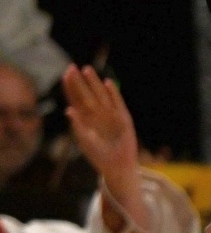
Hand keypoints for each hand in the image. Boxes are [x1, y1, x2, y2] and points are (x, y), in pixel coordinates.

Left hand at [64, 65, 137, 186]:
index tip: (65, 75)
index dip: (70, 87)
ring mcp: (110, 115)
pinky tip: (108, 83)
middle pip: (86, 94)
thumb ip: (77, 126)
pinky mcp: (123, 119)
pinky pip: (117, 103)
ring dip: (94, 83)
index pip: (76, 99)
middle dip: (80, 81)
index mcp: (85, 119)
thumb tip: (68, 109)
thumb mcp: (84, 141)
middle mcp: (97, 115)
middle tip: (72, 67)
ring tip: (87, 70)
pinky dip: (114, 93)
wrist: (117, 166)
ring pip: (100, 95)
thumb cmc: (99, 156)